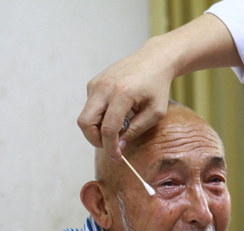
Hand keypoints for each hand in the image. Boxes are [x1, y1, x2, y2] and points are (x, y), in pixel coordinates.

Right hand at [77, 37, 173, 161]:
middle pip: (85, 123)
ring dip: (97, 128)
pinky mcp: (93, 82)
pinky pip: (90, 107)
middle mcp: (104, 86)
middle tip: (110, 146)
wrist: (154, 59)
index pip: (108, 129)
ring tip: (119, 126)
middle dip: (95, 140)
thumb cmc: (158, 86)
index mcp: (123, 93)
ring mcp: (96, 83)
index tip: (117, 158)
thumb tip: (119, 147)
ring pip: (85, 116)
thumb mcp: (155, 113)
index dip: (110, 148)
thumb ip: (136, 130)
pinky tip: (116, 113)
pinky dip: (99, 117)